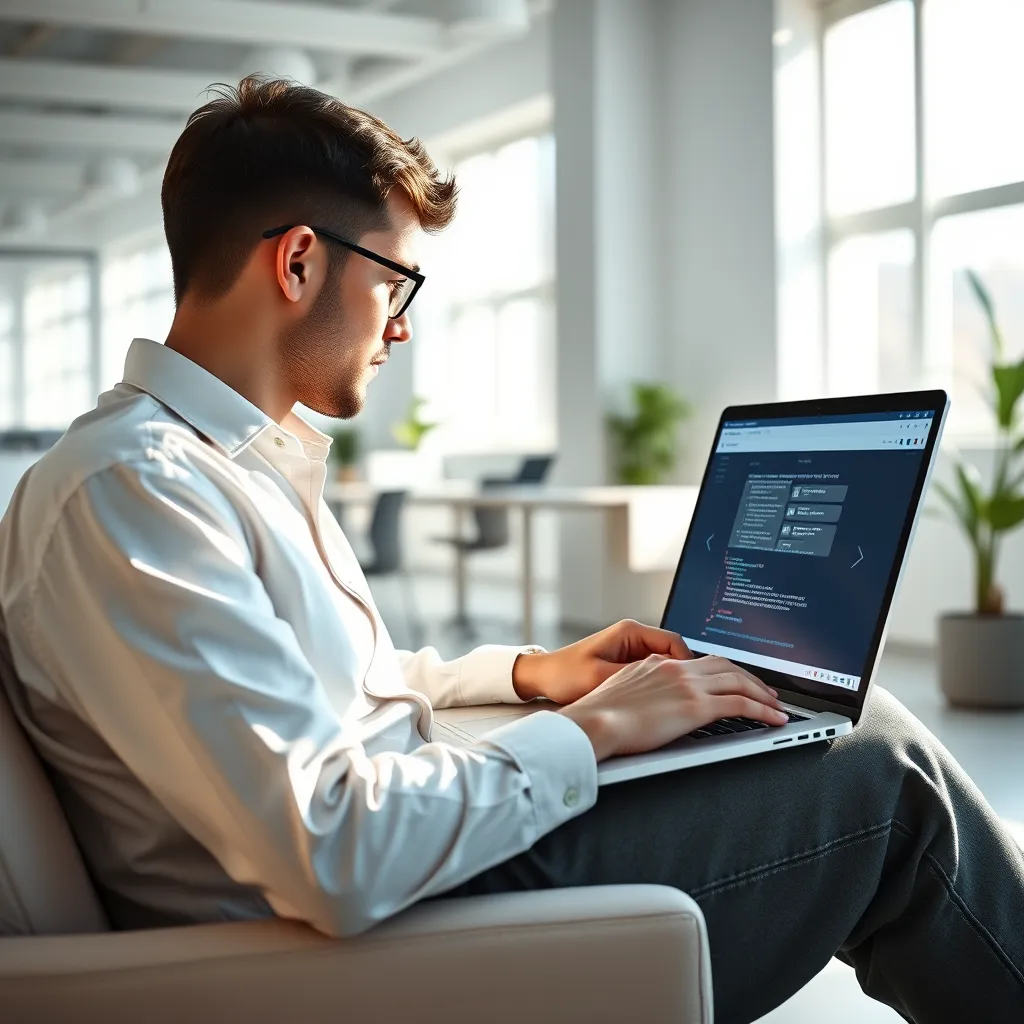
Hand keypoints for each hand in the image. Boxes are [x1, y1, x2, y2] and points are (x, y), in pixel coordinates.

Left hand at [512, 619, 691, 703]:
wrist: (542, 678)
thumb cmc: (566, 674)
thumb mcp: (601, 678)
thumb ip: (634, 677)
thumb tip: (665, 683)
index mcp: (630, 632)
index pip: (674, 642)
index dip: (687, 664)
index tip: (691, 686)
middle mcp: (633, 638)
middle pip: (673, 654)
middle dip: (682, 675)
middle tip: (688, 698)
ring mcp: (630, 651)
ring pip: (664, 665)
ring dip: (670, 682)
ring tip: (675, 703)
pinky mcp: (625, 665)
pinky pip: (652, 674)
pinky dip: (658, 686)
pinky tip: (658, 704)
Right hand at [557, 654, 788, 761]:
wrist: (593, 722)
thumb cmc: (599, 716)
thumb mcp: (622, 693)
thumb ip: (642, 691)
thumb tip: (650, 703)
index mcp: (657, 663)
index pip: (700, 661)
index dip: (724, 670)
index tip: (735, 679)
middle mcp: (676, 667)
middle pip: (726, 666)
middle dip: (750, 678)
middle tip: (766, 691)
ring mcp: (687, 685)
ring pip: (739, 681)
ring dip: (763, 693)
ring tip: (777, 706)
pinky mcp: (696, 706)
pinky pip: (742, 704)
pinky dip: (764, 710)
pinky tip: (775, 719)